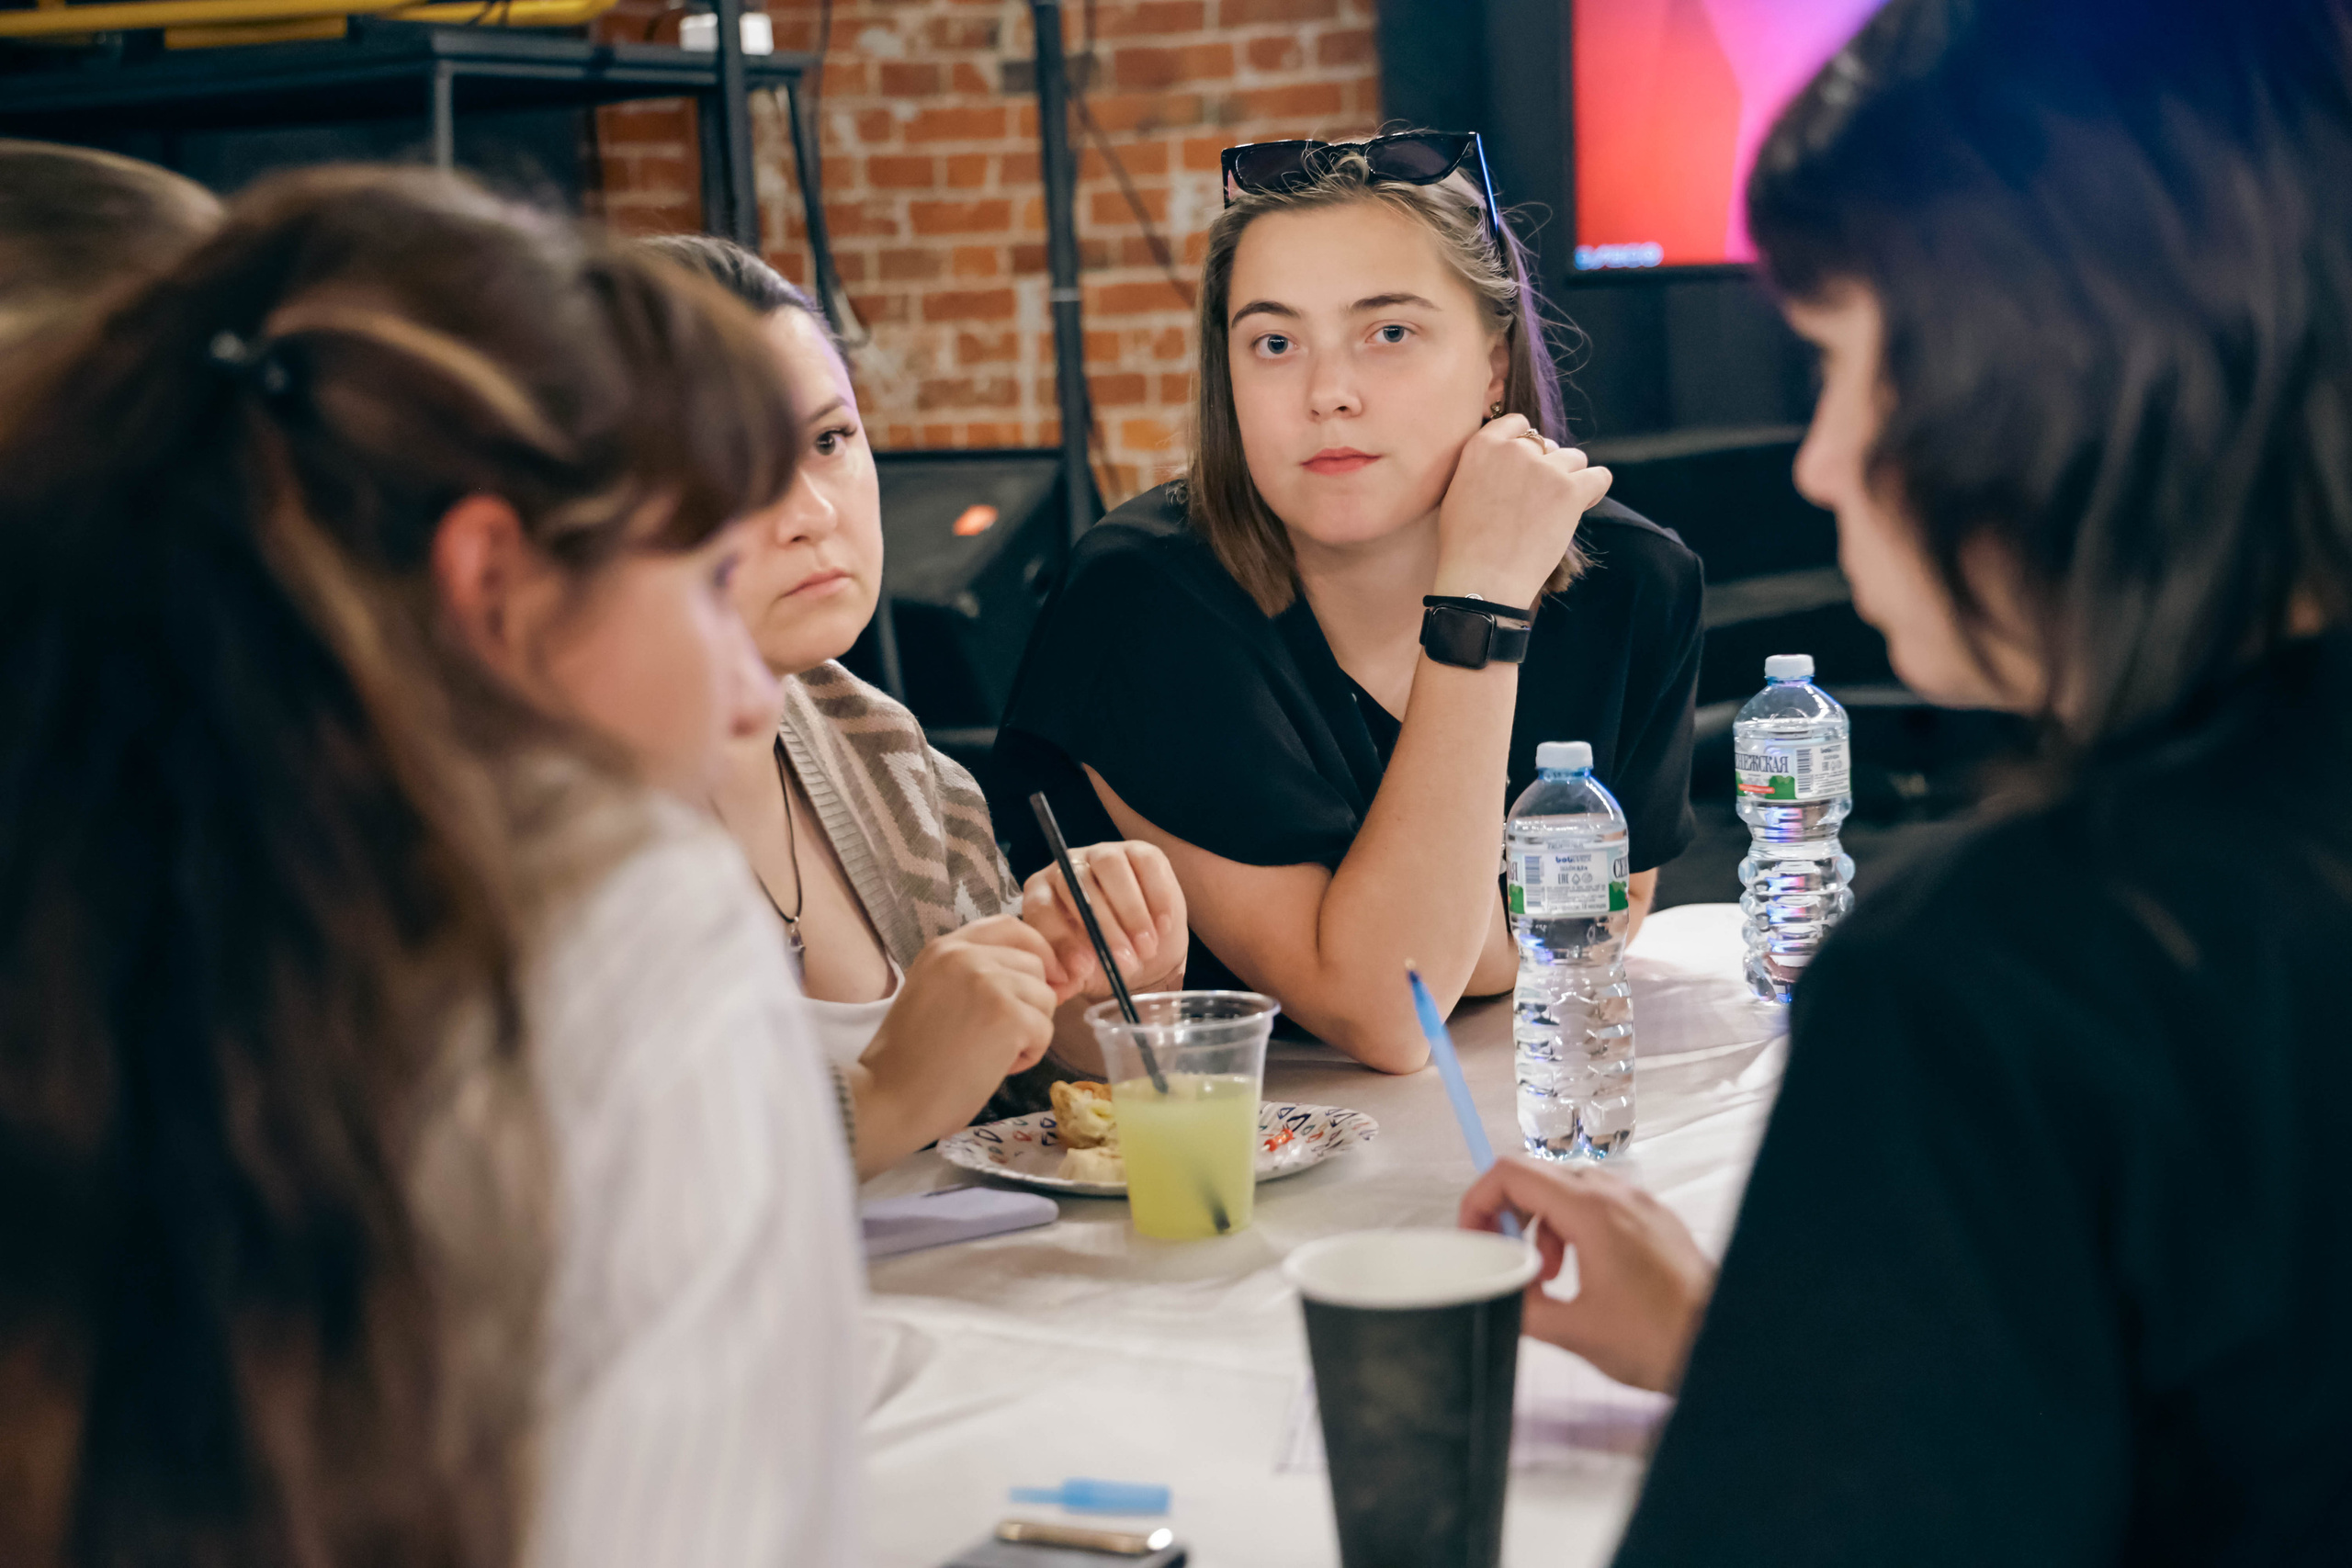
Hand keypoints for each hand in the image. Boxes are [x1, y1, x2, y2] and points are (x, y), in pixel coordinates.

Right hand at [851, 916, 1059, 1174]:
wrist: (886, 1099)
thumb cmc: (907, 1062)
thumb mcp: (933, 995)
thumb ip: (974, 978)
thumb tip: (1041, 979)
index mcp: (943, 948)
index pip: (1009, 927)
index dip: (1037, 950)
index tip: (1045, 977)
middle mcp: (966, 955)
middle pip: (1033, 965)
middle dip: (1030, 1003)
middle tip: (999, 1038)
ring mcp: (988, 982)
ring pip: (1045, 998)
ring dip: (1029, 1032)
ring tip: (990, 1055)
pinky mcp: (1008, 1015)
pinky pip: (1044, 1031)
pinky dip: (1028, 1056)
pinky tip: (994, 1068)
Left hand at [1021, 841, 1188, 1000]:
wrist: (1144, 950)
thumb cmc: (1104, 958)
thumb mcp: (1084, 973)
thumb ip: (1068, 979)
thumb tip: (1054, 992)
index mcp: (1042, 892)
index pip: (1042, 908)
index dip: (1061, 940)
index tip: (1083, 970)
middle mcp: (1068, 866)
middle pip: (1077, 884)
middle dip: (1103, 928)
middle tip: (1124, 963)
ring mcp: (1104, 854)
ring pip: (1111, 868)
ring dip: (1131, 912)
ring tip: (1146, 948)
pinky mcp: (1140, 851)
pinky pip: (1146, 864)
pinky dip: (1157, 897)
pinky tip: (1162, 927)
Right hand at [1433, 414, 1612, 609]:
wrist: (1482, 579)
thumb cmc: (1464, 545)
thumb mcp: (1458, 491)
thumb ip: (1482, 466)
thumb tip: (1506, 459)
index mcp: (1483, 445)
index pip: (1518, 424)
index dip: (1526, 445)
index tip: (1525, 469)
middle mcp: (1515, 450)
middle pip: (1547, 444)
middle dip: (1546, 467)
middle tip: (1536, 501)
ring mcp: (1545, 468)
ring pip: (1574, 459)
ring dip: (1569, 479)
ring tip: (1555, 509)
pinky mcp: (1570, 490)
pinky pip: (1600, 476)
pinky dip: (1594, 490)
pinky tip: (1580, 506)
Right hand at [1458, 1156, 1714, 1392]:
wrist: (1723, 1344)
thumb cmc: (1658, 1338)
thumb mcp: (1574, 1332)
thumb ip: (1521, 1309)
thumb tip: (1495, 1296)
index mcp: (1590, 1210)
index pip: (1512, 1172)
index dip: (1479, 1199)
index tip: (1473, 1235)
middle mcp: (1616, 1194)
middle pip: (1540, 1176)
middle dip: (1510, 1214)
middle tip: (1503, 1255)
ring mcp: (1640, 1204)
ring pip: (1571, 1190)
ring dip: (1543, 1224)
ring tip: (1545, 1274)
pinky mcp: (1656, 1221)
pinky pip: (1602, 1206)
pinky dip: (1576, 1229)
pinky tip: (1582, 1274)